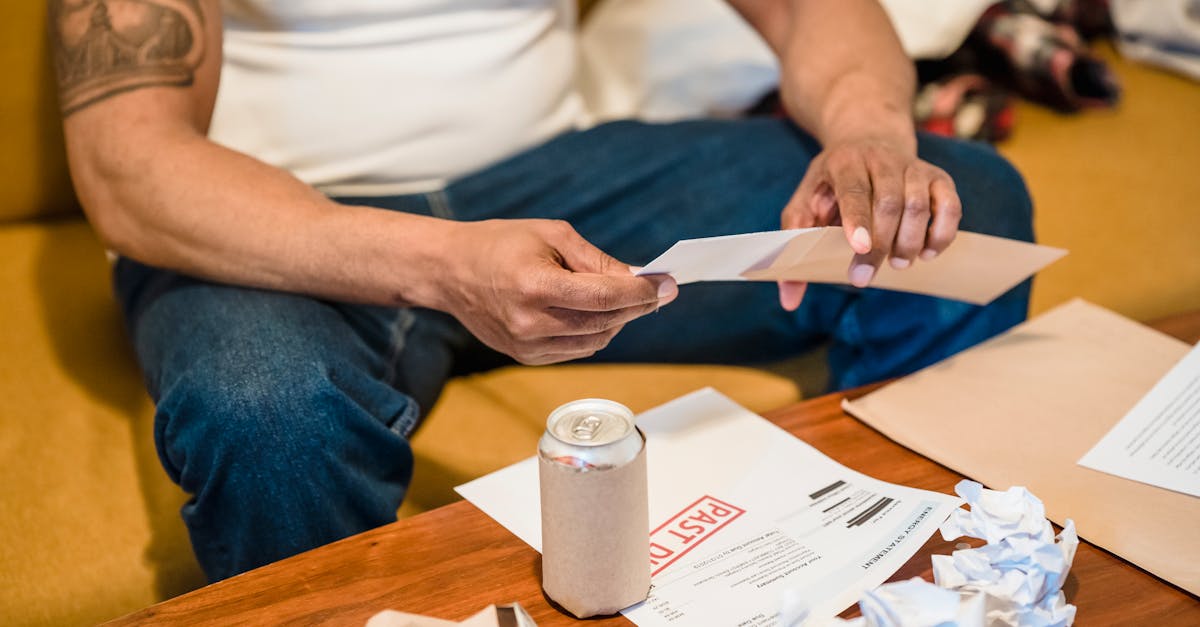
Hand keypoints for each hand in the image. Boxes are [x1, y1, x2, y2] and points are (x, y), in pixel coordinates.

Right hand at [434, 219, 676, 364]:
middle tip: (656, 290)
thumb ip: (597, 261)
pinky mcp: (526, 357)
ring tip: (620, 297)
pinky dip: (595, 332)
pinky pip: (578, 350)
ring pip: (597, 341)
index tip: (667, 285)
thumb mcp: (551, 235)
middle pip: (606, 322)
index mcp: (536, 285)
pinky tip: (592, 312)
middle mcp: (531, 322)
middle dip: (637, 305)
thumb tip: (638, 279)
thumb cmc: (500, 244)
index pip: (605, 296)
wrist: (449, 271)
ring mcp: (527, 346)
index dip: (642, 292)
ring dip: (618, 320)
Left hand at [777, 137, 961, 310]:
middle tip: (866, 276)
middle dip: (881, 244)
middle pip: (889, 202)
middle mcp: (881, 159)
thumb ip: (793, 246)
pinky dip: (943, 232)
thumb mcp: (804, 204)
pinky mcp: (938, 177)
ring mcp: (913, 166)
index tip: (859, 248)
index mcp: (844, 162)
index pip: (854, 190)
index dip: (858, 219)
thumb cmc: (831, 184)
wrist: (867, 138)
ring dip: (911, 241)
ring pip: (920, 204)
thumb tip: (789, 300)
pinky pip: (950, 204)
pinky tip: (928, 253)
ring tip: (898, 264)